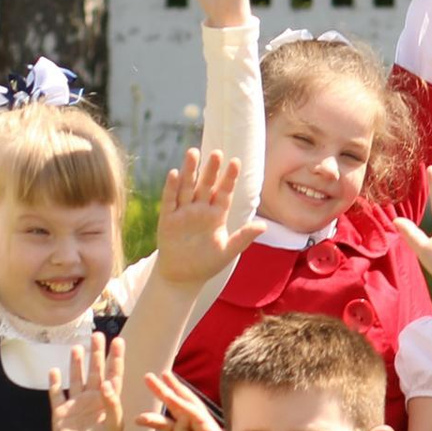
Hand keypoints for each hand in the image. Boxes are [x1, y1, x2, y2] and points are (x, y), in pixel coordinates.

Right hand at [48, 332, 125, 430]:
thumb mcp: (114, 425)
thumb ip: (112, 404)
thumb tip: (106, 383)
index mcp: (109, 401)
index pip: (113, 374)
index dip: (116, 358)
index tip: (119, 341)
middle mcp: (93, 400)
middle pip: (95, 371)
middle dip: (96, 354)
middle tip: (98, 335)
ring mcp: (76, 406)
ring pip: (76, 379)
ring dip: (76, 364)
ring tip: (77, 347)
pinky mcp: (60, 414)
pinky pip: (56, 395)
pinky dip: (54, 383)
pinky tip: (53, 370)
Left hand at [138, 367, 243, 430]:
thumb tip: (178, 415)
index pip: (166, 422)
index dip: (152, 418)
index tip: (138, 419)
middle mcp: (192, 425)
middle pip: (175, 404)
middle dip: (163, 390)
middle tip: (148, 377)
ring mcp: (202, 424)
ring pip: (186, 402)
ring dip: (174, 389)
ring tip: (163, 375)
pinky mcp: (210, 426)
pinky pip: (195, 412)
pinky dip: (184, 404)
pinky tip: (174, 396)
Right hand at [152, 148, 263, 293]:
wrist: (183, 278)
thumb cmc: (207, 264)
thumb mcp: (228, 251)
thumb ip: (244, 237)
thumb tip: (263, 225)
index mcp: (217, 215)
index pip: (224, 192)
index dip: (229, 178)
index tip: (236, 162)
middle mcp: (200, 209)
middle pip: (206, 185)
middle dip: (211, 169)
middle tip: (217, 152)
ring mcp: (183, 213)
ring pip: (187, 187)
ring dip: (189, 171)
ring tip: (193, 153)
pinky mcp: (168, 220)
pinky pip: (170, 201)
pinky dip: (171, 187)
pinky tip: (174, 173)